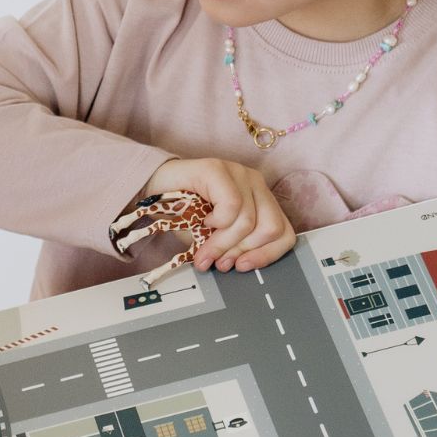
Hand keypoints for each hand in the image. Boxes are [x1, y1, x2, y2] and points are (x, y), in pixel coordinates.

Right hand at [140, 158, 295, 272]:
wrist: (151, 189)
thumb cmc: (183, 213)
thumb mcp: (213, 238)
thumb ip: (232, 248)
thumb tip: (239, 266)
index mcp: (260, 200)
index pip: (284, 233)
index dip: (267, 255)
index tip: (242, 267)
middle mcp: (255, 183)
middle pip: (270, 228)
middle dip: (241, 251)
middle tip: (218, 262)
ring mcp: (238, 173)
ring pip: (248, 220)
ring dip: (223, 243)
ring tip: (204, 250)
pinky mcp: (218, 168)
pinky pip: (231, 205)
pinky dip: (217, 222)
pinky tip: (204, 222)